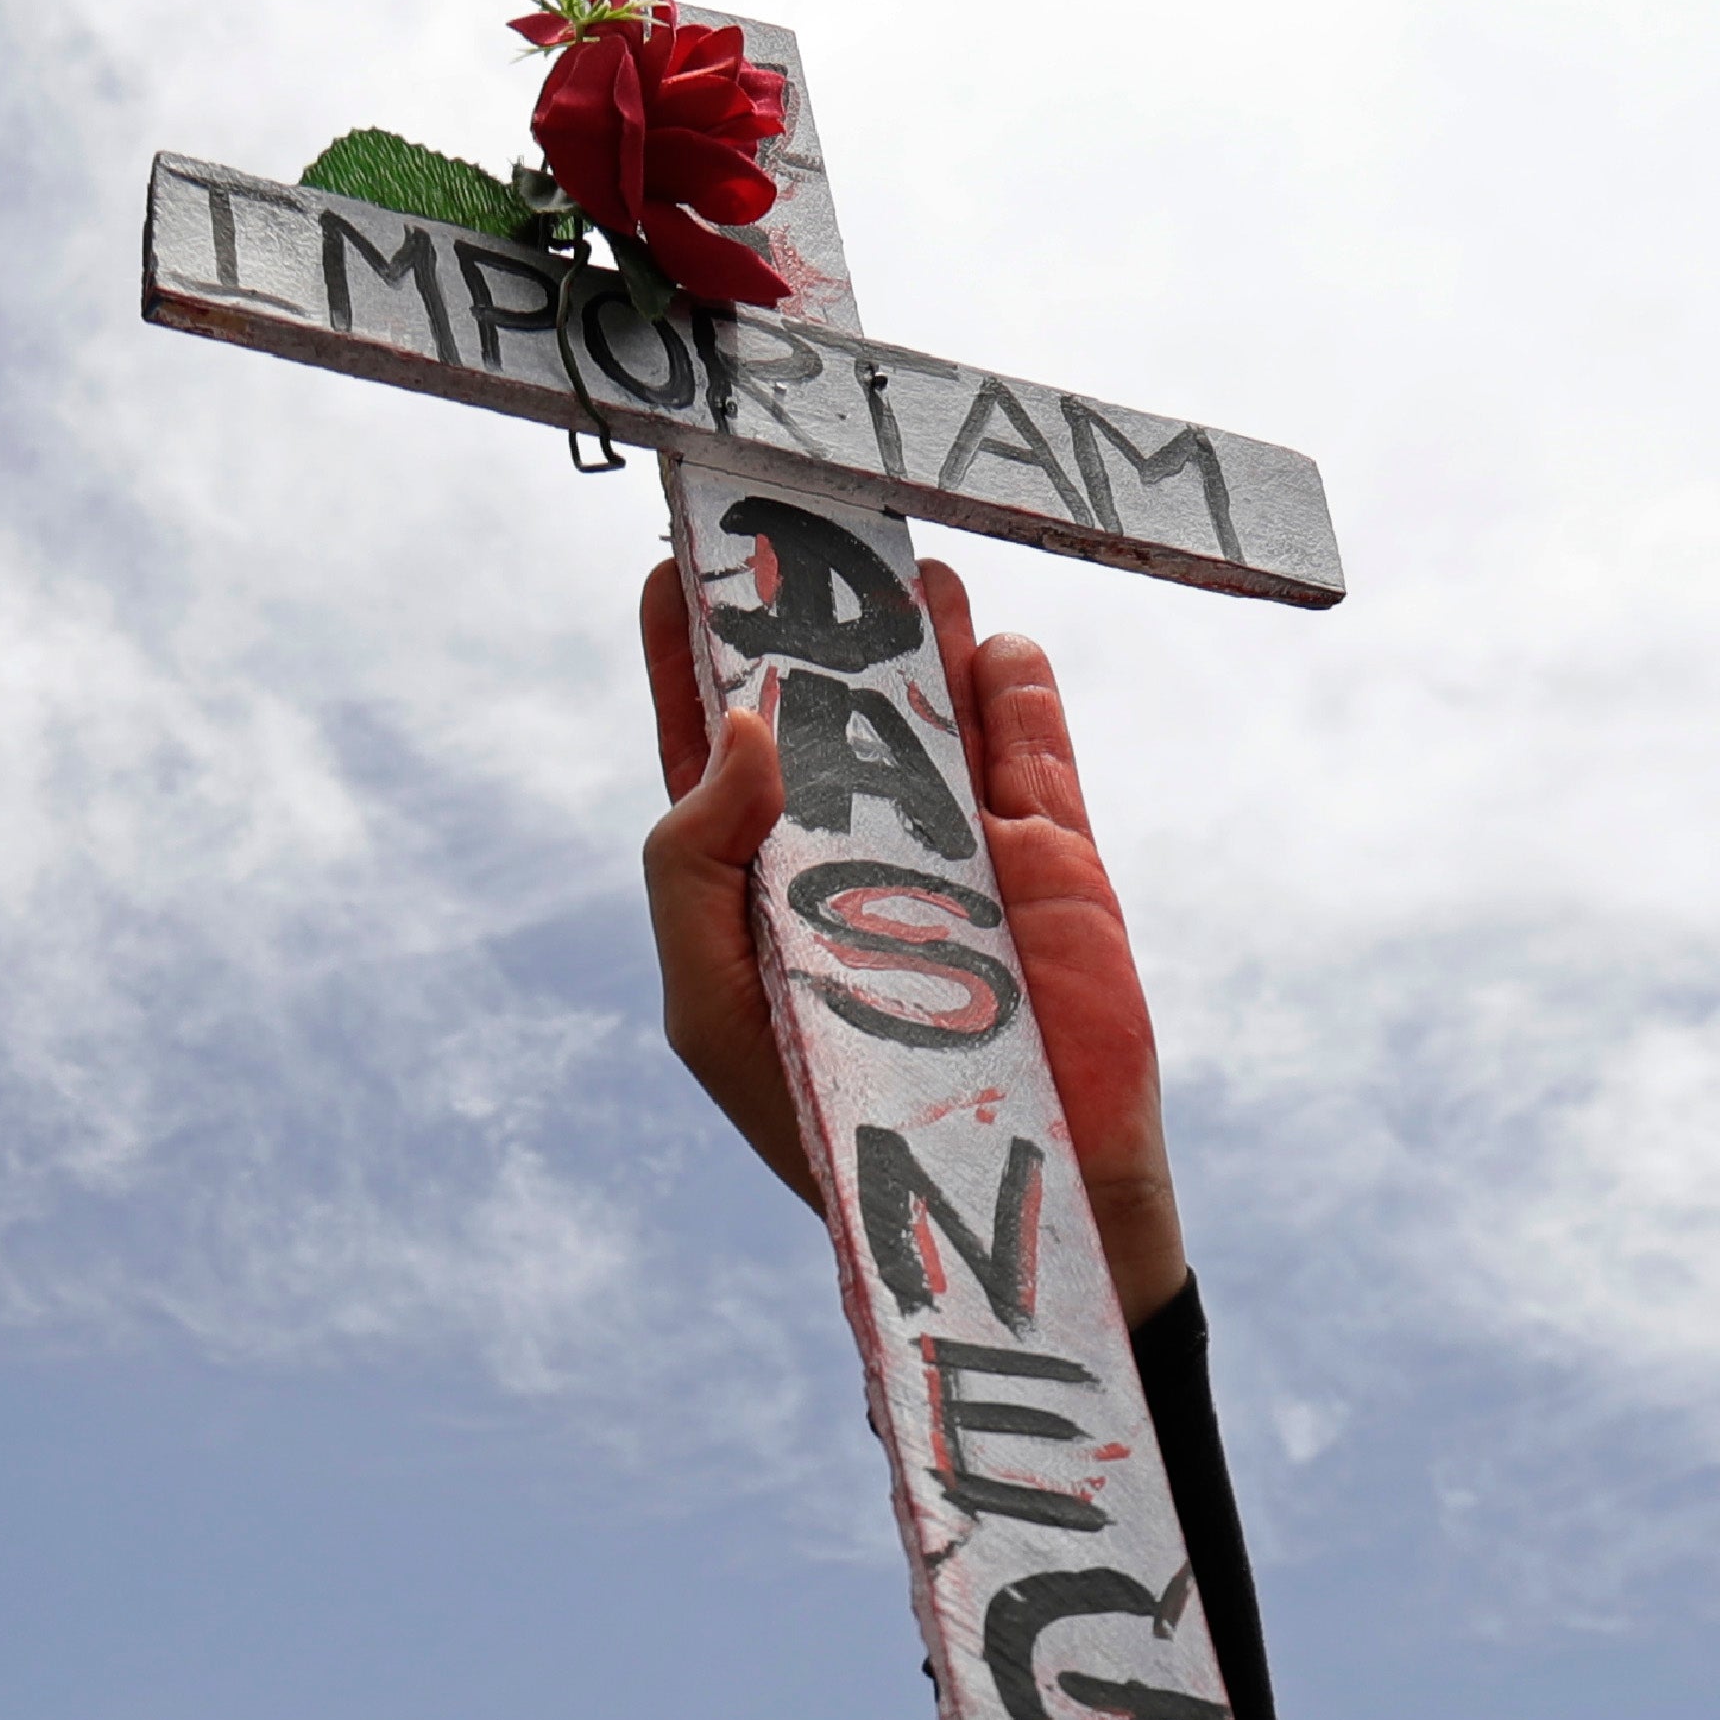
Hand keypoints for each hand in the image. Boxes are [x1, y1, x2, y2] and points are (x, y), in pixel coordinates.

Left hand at [634, 554, 1191, 1324]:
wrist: (1001, 1206)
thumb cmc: (830, 1124)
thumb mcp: (712, 1007)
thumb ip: (693, 868)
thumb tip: (741, 727)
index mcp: (758, 876)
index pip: (712, 741)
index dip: (688, 649)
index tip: (667, 559)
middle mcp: (856, 843)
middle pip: (832, 696)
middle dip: (819, 605)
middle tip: (802, 513)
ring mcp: (960, 845)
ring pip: (939, 705)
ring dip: (921, 629)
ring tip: (903, 557)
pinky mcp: (1052, 863)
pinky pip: (1037, 754)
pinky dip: (1015, 696)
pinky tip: (990, 648)